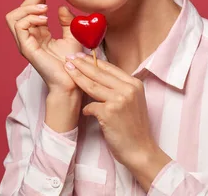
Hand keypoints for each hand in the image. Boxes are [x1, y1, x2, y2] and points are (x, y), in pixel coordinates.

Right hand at [6, 0, 82, 93]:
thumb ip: (67, 22)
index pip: (32, 8)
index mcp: (38, 33)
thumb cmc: (73, 63)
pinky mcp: (26, 49)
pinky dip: (30, 18)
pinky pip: (19, 27)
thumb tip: (61, 7)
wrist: (74, 81)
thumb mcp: (74, 36)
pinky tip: (45, 18)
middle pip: (21, 8)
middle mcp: (29, 37)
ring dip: (28, 6)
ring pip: (13, 16)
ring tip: (45, 7)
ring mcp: (25, 43)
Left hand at [63, 53, 171, 183]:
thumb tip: (100, 76)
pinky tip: (84, 111)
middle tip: (69, 57)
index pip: (110, 68)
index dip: (94, 61)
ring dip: (77, 77)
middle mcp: (128, 89)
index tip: (81, 56)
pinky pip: (90, 106)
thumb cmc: (134, 127)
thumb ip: (120, 88)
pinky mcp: (109, 112)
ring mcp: (119, 100)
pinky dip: (86, 109)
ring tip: (67, 69)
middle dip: (82, 64)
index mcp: (134, 84)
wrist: (140, 150)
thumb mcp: (132, 102)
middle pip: (99, 73)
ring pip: (92, 85)